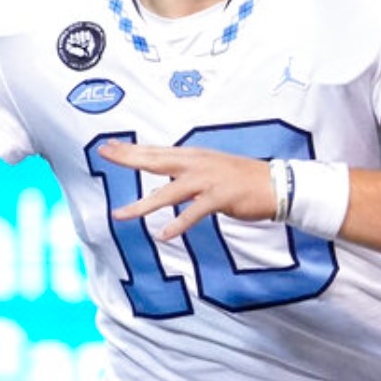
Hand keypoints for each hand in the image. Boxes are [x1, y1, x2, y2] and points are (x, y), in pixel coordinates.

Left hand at [95, 140, 273, 239]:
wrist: (275, 184)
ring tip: (121, 214)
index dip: (131, 148)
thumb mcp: (210, 168)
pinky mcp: (220, 198)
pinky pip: (194, 213)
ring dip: (143, 205)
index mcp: (193, 156)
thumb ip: (188, 172)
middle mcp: (196, 164)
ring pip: (168, 192)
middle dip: (128, 158)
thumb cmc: (242, 179)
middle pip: (156, 161)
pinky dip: (179, 223)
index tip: (107, 145)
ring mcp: (207, 180)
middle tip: (104, 153)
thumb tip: (169, 178)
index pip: (156, 151)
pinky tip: (164, 234)